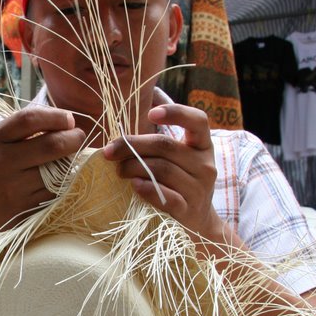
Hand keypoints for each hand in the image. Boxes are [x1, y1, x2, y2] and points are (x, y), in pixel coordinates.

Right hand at [0, 107, 84, 233]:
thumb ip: (24, 129)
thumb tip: (67, 121)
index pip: (30, 119)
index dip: (56, 116)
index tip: (69, 120)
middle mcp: (2, 161)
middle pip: (51, 145)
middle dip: (74, 139)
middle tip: (79, 138)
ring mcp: (14, 187)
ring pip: (58, 171)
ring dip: (71, 163)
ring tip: (69, 159)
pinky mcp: (25, 207)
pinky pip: (56, 191)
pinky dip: (64, 183)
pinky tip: (60, 179)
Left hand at [102, 103, 228, 244]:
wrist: (198, 224)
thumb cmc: (181, 181)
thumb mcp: (181, 155)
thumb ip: (167, 128)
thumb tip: (151, 91)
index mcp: (203, 145)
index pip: (198, 120)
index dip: (175, 112)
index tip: (150, 113)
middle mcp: (205, 164)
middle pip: (166, 146)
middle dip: (132, 145)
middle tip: (109, 151)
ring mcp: (199, 189)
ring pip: (161, 170)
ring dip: (133, 167)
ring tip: (118, 170)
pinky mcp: (189, 210)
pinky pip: (166, 196)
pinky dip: (146, 189)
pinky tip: (134, 186)